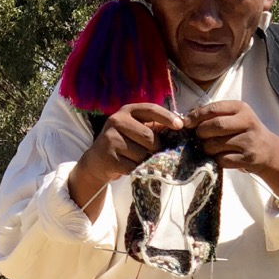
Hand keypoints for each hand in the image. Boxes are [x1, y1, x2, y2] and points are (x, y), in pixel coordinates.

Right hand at [68, 104, 182, 214]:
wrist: (98, 160)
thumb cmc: (124, 143)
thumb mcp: (136, 129)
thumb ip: (154, 127)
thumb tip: (180, 127)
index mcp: (128, 111)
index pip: (151, 109)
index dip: (167, 117)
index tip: (180, 125)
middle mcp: (117, 120)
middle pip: (149, 137)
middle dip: (154, 148)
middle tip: (148, 151)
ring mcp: (110, 138)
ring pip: (141, 154)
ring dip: (142, 160)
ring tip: (132, 157)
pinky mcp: (108, 156)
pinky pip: (132, 166)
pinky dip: (133, 169)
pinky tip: (125, 164)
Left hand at [184, 99, 278, 206]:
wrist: (269, 151)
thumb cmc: (245, 132)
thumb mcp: (236, 117)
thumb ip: (215, 115)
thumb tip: (187, 119)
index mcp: (241, 108)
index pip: (214, 108)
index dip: (196, 116)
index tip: (186, 123)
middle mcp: (247, 122)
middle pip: (215, 126)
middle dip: (201, 133)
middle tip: (198, 137)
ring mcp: (248, 141)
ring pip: (216, 145)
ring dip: (206, 148)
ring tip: (208, 148)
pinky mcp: (248, 159)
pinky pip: (222, 160)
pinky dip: (216, 159)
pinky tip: (219, 157)